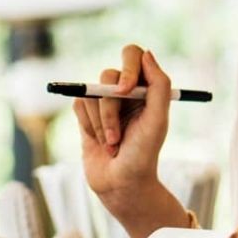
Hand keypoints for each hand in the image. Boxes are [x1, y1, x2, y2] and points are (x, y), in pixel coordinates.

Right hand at [73, 44, 171, 205]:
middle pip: (107, 77)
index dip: (127, 68)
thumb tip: (146, 53)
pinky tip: (98, 141)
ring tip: (111, 144)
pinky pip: (78, 105)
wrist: (120, 184)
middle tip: (116, 136)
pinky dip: (88, 126)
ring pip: (91, 94)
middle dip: (110, 110)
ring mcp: (103, 102)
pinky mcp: (85, 115)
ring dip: (100, 124)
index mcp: (146, 88)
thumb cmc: (143, 155)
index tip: (126, 91)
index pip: (133, 55)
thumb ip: (158, 85)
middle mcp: (124, 91)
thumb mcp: (157, 121)